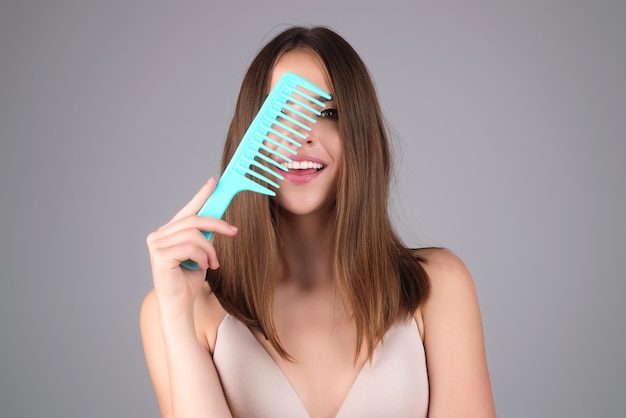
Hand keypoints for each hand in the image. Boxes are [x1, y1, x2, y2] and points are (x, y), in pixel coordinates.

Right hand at [146, 177, 237, 308]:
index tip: (214, 183)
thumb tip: (219, 219)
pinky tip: (205, 267)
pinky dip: (203, 257)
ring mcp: (156, 245)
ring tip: (214, 263)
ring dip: (210, 249)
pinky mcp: (159, 256)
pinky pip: (190, 248)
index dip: (201, 195)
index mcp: (167, 232)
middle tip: (234, 231)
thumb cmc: (189, 280)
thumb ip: (204, 235)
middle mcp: (158, 235)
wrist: (180, 305)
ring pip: (194, 235)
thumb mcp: (201, 252)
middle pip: (193, 220)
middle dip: (217, 224)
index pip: (186, 210)